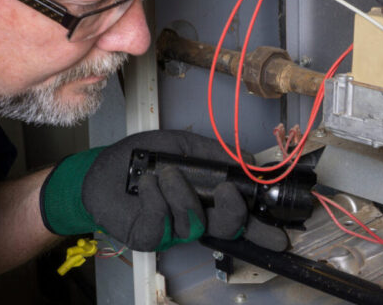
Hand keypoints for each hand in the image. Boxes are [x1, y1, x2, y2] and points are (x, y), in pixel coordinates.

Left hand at [40, 130, 287, 251]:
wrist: (102, 169)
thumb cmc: (142, 158)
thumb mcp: (183, 146)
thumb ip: (216, 153)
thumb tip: (250, 160)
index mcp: (208, 199)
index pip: (240, 219)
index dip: (261, 230)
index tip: (280, 234)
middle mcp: (194, 218)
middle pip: (226, 228)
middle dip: (233, 213)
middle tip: (228, 192)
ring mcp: (172, 231)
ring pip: (193, 223)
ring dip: (182, 194)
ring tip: (166, 173)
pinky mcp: (148, 236)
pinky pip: (161, 223)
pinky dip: (156, 199)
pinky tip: (147, 183)